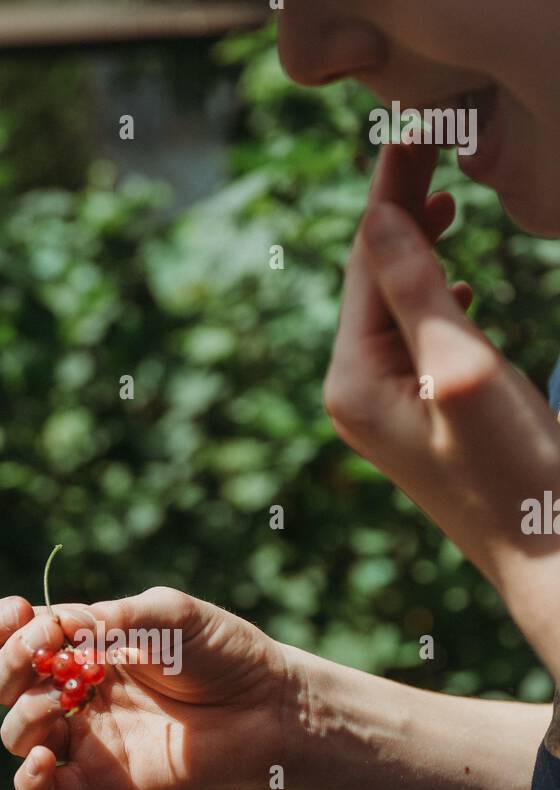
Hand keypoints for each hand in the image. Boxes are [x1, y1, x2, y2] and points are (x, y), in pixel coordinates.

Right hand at [0, 587, 304, 789]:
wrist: (265, 708)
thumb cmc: (224, 652)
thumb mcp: (172, 614)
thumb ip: (119, 618)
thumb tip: (66, 630)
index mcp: (85, 644)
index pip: (14, 635)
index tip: (21, 619)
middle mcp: (77, 690)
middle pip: (4, 683)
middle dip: (11, 664)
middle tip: (51, 653)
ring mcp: (88, 736)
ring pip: (15, 734)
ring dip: (23, 713)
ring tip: (64, 702)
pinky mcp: (101, 781)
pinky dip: (28, 780)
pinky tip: (43, 759)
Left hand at [323, 143, 559, 674]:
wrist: (543, 557)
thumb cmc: (512, 473)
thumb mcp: (462, 371)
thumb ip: (418, 291)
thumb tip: (378, 218)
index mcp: (353, 380)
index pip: (365, 261)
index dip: (391, 190)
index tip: (418, 128)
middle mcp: (356, 394)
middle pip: (371, 278)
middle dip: (400, 212)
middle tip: (433, 144)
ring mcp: (386, 411)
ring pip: (396, 305)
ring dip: (418, 249)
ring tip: (444, 196)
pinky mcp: (420, 420)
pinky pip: (416, 339)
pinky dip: (436, 295)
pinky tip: (459, 282)